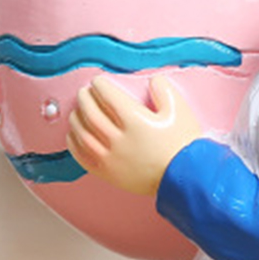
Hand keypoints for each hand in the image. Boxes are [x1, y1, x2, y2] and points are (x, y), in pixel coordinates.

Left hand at [68, 74, 201, 196]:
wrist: (185, 178)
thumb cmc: (183, 145)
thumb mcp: (179, 111)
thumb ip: (164, 91)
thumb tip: (153, 81)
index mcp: (135, 121)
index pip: (108, 96)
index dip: (100, 86)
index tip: (98, 82)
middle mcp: (119, 139)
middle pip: (91, 113)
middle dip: (85, 99)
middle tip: (85, 92)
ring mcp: (111, 158)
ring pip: (83, 134)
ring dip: (76, 119)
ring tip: (77, 111)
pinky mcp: (108, 174)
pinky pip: (83, 157)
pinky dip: (74, 144)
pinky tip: (73, 135)